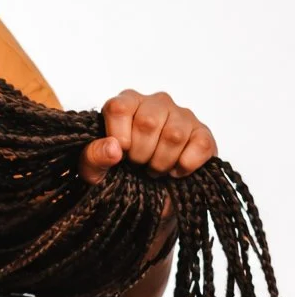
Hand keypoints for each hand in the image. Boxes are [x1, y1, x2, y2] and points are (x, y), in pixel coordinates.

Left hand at [79, 90, 215, 185]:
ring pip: (175, 135)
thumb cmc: (117, 173)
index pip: (119, 108)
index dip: (119, 137)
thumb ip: (94, 158)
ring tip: (155, 169)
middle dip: (140, 154)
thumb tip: (114, 148)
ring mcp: (182, 115)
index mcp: (126, 103)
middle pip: (148, 122)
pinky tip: (175, 171)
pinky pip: (200, 146)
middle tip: (138, 165)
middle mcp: (155, 103)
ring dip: (162, 162)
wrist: (144, 194)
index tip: (120, 155)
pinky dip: (185, 166)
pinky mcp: (203, 133)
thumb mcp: (94, 171)